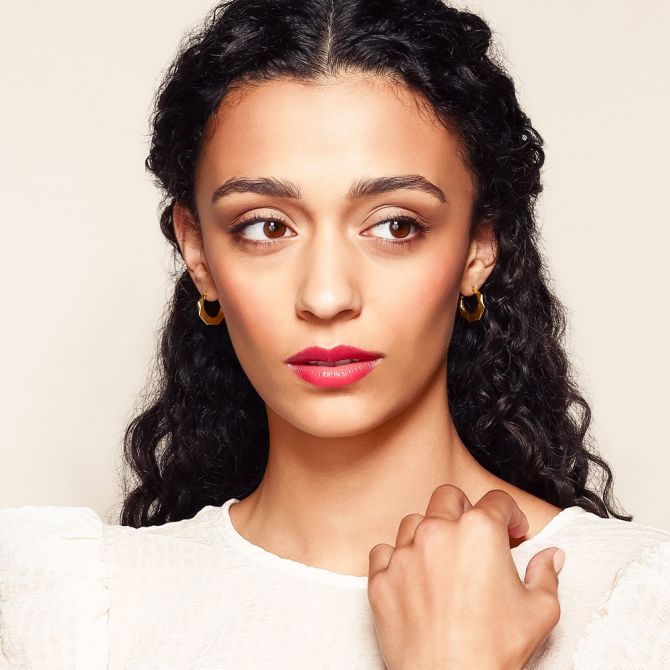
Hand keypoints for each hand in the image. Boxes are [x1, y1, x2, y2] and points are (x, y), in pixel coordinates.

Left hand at [367, 485, 563, 669]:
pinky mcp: (381, 577)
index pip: (497, 501)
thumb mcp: (539, 610)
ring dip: (430, 532)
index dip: (511, 514)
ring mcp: (405, 553)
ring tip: (444, 558)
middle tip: (476, 537)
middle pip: (449, 498)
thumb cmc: (494, 649)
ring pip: (414, 522)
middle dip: (466, 511)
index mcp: (479, 531)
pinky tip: (413, 575)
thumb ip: (545, 574)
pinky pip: (384, 551)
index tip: (514, 531)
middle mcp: (438, 532)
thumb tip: (551, 556)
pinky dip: (397, 558)